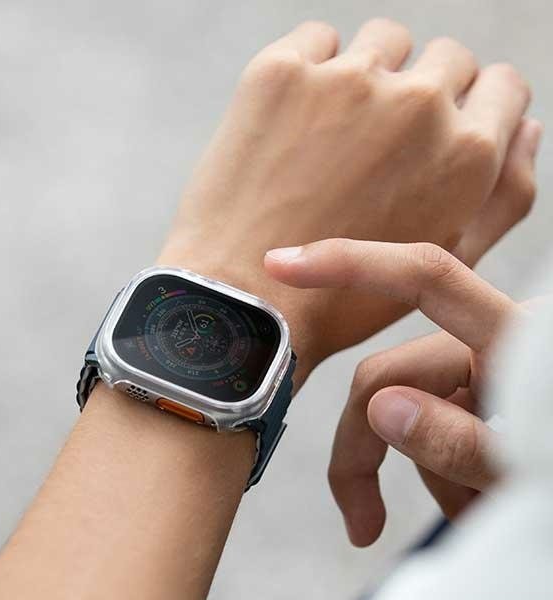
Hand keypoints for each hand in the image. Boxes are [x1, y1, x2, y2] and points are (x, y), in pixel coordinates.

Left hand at [158, 18, 534, 379]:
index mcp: (467, 153)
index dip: (473, 105)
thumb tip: (527, 127)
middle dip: (422, 92)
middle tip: (378, 141)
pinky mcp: (282, 73)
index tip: (440, 126)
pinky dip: (312, 68)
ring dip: (370, 73)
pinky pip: (316, 39)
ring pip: (383, 40)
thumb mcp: (446, 261)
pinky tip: (295, 120)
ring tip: (335, 132)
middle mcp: (418, 105)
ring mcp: (348, 81)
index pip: (501, 85)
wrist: (245, 301)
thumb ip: (505, 193)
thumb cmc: (344, 295)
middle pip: (445, 57)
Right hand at [266, 237, 531, 544]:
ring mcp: (478, 364)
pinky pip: (427, 421)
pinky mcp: (470, 390)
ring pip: (404, 408)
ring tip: (476, 510)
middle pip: (388, 376)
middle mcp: (489, 337)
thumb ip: (461, 443)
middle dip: (365, 449)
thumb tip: (380, 408)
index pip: (425, 278)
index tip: (281, 264)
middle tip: (361, 522)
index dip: (350, 264)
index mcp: (516, 335)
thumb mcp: (527, 469)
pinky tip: (473, 494)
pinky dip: (438, 467)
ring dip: (424, 470)